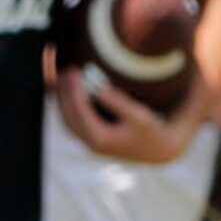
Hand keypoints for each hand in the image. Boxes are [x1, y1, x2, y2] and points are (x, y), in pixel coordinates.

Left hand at [55, 69, 207, 165]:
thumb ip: (119, 103)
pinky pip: (73, 123)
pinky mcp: (93, 140)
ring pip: (67, 121)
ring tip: (65, 77)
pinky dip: (68, 107)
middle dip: (64, 93)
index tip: (74, 71)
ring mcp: (90, 143)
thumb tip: (100, 89)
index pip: (80, 112)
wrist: (158, 151)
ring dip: (62, 100)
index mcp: (100, 138)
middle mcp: (91, 143)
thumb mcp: (140, 116)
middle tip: (67, 70)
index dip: (74, 90)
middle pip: (68, 116)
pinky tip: (71, 91)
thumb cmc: (151, 131)